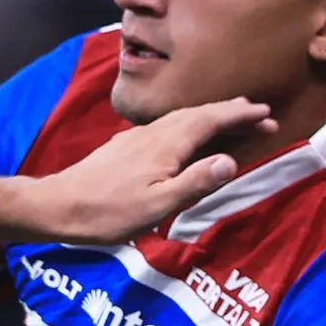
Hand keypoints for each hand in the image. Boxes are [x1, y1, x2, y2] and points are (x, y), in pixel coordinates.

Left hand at [26, 97, 275, 242]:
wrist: (59, 206)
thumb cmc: (109, 212)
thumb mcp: (157, 206)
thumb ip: (195, 182)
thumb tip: (232, 161)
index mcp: (167, 144)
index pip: (211, 120)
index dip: (240, 116)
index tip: (266, 114)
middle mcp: (153, 133)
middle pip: (199, 114)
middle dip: (231, 113)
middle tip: (259, 115)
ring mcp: (137, 137)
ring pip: (181, 119)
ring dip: (210, 117)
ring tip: (231, 121)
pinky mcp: (125, 146)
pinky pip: (167, 127)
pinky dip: (188, 126)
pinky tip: (186, 137)